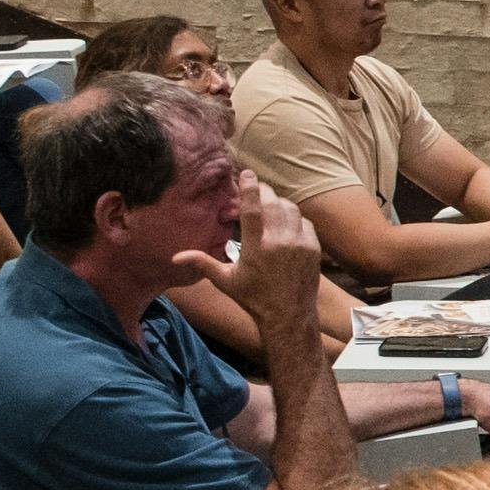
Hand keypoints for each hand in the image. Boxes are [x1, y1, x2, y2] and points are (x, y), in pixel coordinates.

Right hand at [180, 176, 326, 333]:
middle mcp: (280, 243)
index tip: (246, 173)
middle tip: (256, 190)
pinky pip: (304, 222)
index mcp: (256, 248)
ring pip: (290, 209)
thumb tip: (175, 257)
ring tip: (268, 206)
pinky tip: (285, 223)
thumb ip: (202, 263)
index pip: (253, 210)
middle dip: (263, 192)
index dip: (249, 188)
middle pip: (272, 203)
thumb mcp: (225, 281)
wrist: (288, 315)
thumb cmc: (253, 298)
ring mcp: (300, 244)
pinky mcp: (314, 248)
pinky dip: (294, 218)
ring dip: (279, 203)